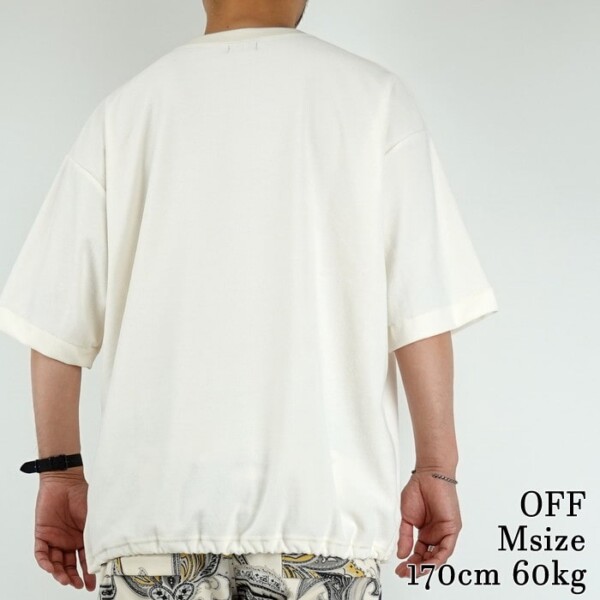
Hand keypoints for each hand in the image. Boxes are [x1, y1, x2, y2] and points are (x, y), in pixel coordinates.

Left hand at [34, 472, 95, 590]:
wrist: (64, 481)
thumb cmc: (82, 494)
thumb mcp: (93, 517)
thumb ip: (96, 534)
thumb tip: (104, 553)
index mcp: (84, 536)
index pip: (86, 559)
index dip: (88, 572)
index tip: (91, 583)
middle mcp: (70, 540)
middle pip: (70, 565)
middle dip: (74, 577)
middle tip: (78, 585)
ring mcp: (56, 538)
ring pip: (56, 562)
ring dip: (60, 573)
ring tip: (65, 579)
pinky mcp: (42, 534)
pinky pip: (41, 553)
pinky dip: (45, 562)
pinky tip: (51, 568)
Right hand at [395, 468, 461, 577]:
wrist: (428, 475)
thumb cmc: (418, 490)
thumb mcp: (407, 517)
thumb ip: (405, 536)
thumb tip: (402, 554)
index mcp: (425, 532)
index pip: (419, 553)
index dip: (410, 563)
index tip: (400, 568)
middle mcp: (436, 535)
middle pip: (428, 557)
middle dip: (416, 567)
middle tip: (405, 573)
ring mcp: (444, 532)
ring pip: (438, 556)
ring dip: (427, 566)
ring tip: (414, 570)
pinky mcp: (453, 528)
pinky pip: (447, 548)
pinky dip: (439, 557)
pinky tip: (428, 563)